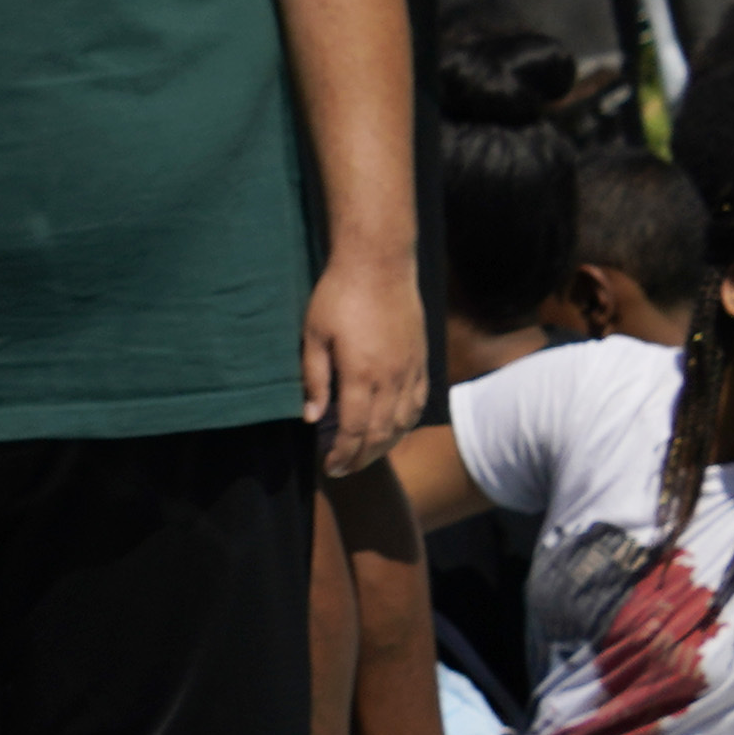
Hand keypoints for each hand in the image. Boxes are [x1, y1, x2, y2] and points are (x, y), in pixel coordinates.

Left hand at [302, 244, 428, 473]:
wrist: (380, 265)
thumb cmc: (338, 295)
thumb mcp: (314, 334)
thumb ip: (314, 378)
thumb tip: (312, 418)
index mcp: (362, 375)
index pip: (355, 430)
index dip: (343, 454)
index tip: (329, 467)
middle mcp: (392, 380)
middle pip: (380, 434)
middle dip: (361, 458)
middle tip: (343, 469)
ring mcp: (411, 372)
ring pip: (402, 424)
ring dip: (384, 446)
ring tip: (364, 456)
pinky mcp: (421, 362)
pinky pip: (417, 405)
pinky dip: (405, 425)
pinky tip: (392, 431)